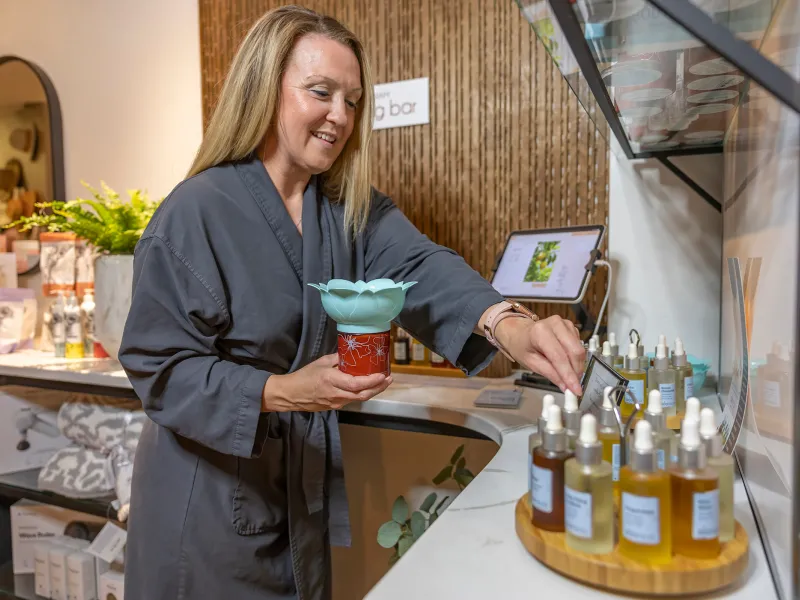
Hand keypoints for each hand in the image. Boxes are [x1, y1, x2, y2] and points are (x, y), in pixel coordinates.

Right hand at [262, 354, 392, 411]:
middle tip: (389, 378)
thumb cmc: (304, 376)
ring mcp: (336, 403)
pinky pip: (352, 400)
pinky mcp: (335, 407)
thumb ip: (338, 358)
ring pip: (359, 399)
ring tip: (383, 381)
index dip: (372, 381)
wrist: (291, 395)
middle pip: (363, 395)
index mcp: (331, 380)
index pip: (356, 384)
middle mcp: (336, 394)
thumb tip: (353, 353)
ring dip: (373, 391)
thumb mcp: (321, 362)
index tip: (383, 375)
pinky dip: (363, 393)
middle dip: (379, 387)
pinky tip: (368, 386)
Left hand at [495, 315, 584, 395]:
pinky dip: (575, 358)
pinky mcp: (571, 327)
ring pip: (580, 349)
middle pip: (575, 351)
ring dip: (577, 365)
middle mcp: (555, 324)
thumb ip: (549, 373)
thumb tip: (566, 385)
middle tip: (574, 385)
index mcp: (540, 332)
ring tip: (568, 374)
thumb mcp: (531, 363)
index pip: (560, 357)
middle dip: (576, 371)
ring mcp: (564, 324)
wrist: (520, 333)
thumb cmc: (523, 346)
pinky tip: (567, 361)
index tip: (575, 390)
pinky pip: (579, 345)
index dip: (569, 375)